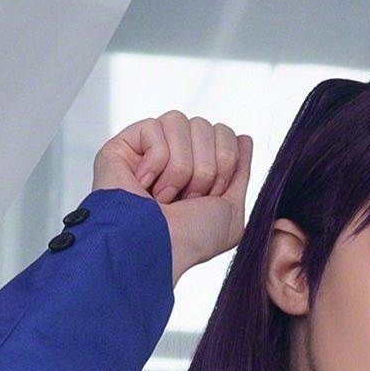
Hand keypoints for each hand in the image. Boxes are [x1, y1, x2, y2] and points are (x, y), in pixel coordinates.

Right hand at [93, 112, 251, 281]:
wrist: (158, 248)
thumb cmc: (189, 240)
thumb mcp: (231, 212)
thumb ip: (240, 174)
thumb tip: (243, 138)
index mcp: (197, 168)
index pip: (223, 133)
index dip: (225, 162)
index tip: (211, 196)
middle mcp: (174, 155)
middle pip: (204, 126)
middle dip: (203, 168)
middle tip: (187, 199)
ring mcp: (148, 149)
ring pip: (179, 122)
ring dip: (179, 168)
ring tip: (164, 196)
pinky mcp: (125, 144)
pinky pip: (154, 128)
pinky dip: (154, 163)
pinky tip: (143, 185)